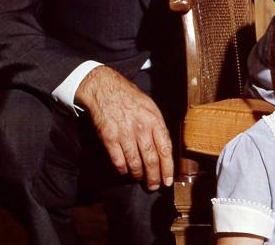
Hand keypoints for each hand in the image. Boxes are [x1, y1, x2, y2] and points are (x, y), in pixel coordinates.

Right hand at [75, 66, 172, 190]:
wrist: (106, 89)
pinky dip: (123, 169)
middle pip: (151, 160)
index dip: (168, 168)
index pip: (165, 149)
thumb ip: (157, 126)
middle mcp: (142, 128)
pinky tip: (125, 171)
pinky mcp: (110, 138)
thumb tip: (164, 148)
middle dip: (154, 177)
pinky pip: (118, 161)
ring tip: (140, 179)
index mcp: (155, 120)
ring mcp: (125, 134)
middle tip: (154, 186)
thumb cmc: (130, 98)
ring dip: (138, 175)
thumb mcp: (150, 107)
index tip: (168, 180)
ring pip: (135, 163)